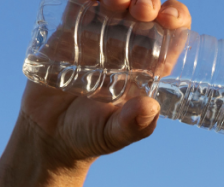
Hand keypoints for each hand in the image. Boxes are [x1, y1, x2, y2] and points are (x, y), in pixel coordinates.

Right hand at [18, 0, 191, 167]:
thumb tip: (151, 107)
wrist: (48, 136)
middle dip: (148, 0)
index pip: (172, 32)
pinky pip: (80, 4)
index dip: (176, 17)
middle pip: (146, 9)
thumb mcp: (114, 135)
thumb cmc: (90, 137)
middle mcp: (128, 45)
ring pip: (115, 0)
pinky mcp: (69, 32)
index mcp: (149, 65)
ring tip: (116, 3)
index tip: (168, 17)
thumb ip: (133, 125)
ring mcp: (99, 35)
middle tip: (142, 9)